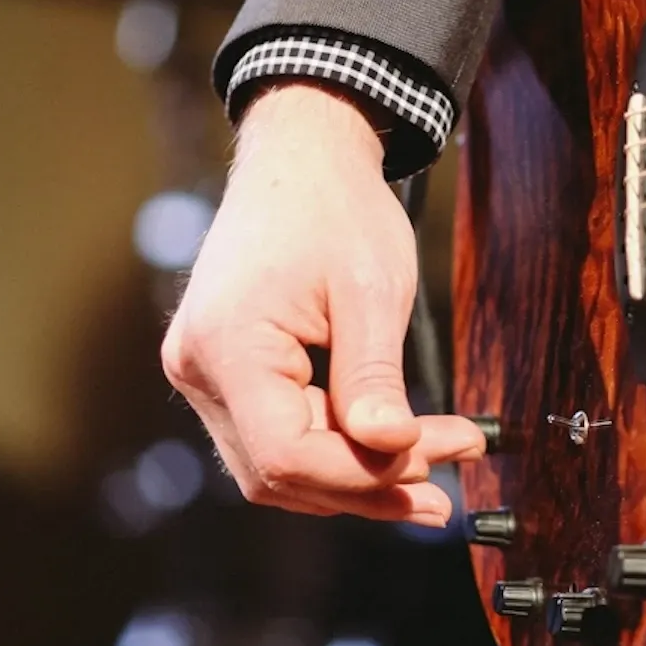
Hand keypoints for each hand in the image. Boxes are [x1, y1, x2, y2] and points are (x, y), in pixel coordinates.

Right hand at [161, 85, 483, 524]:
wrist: (301, 157)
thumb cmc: (335, 209)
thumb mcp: (372, 292)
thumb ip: (375, 377)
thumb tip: (393, 451)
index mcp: (227, 347)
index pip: (288, 456)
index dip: (365, 475)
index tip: (440, 457)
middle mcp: (199, 369)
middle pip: (279, 473)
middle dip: (368, 485)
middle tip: (446, 487)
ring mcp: (204, 373)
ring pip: (277, 466)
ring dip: (354, 478)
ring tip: (431, 476)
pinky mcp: (225, 373)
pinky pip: (276, 436)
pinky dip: (334, 450)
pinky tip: (389, 451)